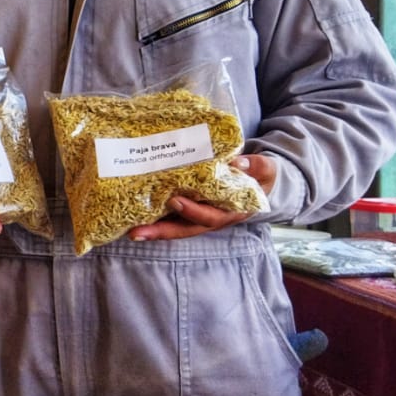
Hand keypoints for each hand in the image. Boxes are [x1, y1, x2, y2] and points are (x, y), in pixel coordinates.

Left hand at [127, 153, 277, 241]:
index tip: (175, 201)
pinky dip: (154, 218)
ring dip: (153, 229)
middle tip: (137, 232)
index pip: (210, 216)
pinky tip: (133, 217)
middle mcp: (212, 218)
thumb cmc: (260, 175)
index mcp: (230, 211)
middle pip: (185, 229)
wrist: (259, 180)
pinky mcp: (189, 209)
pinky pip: (171, 216)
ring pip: (175, 226)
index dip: (193, 211)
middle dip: (162, 231)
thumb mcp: (264, 169)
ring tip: (131, 231)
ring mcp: (199, 216)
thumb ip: (256, 166)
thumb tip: (239, 163)